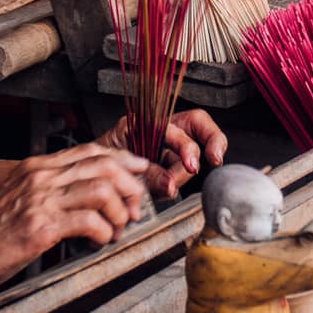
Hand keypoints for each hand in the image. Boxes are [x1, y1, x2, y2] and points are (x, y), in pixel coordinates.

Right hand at [0, 144, 150, 290]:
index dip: (123, 160)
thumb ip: (49, 191)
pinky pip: (89, 220)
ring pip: (102, 190)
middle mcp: (40, 177)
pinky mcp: (40, 226)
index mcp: (37, 168)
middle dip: (129, 187)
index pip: (91, 151)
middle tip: (134, 208)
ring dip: (119, 211)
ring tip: (117, 228)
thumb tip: (85, 198)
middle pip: (104, 166)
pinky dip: (104, 232)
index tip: (139, 173)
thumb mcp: (19, 199)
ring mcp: (40, 200)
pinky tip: (100, 242)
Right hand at [104, 109, 229, 198]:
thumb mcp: (153, 184)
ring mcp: (146, 124)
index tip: (215, 158)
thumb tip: (169, 188)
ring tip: (156, 181)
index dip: (214, 138)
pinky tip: (138, 172)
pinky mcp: (127, 125)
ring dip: (164, 161)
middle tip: (187, 169)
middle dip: (190, 152)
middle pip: (189, 128)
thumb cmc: (129, 178)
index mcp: (178, 136)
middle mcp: (165, 127)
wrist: (97, 173)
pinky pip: (142, 134)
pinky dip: (144, 157)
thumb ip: (164, 182)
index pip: (202, 126)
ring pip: (168, 132)